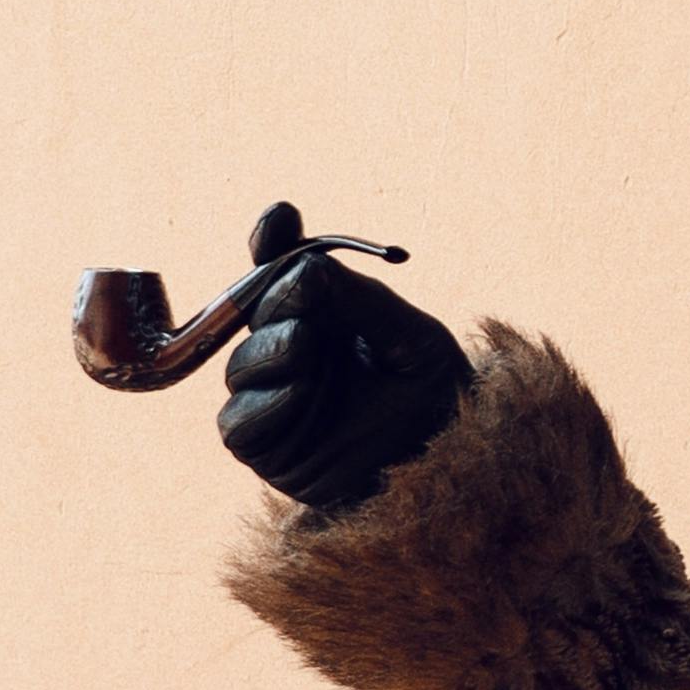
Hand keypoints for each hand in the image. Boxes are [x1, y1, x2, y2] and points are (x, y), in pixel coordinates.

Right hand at [216, 247, 470, 510]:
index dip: (272, 243)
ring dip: (272, 349)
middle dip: (275, 298)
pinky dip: (265, 402)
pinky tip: (298, 387)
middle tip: (304, 288)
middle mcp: (292, 351)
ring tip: (307, 345)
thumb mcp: (413, 340)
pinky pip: (240, 422)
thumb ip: (362, 302)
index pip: (282, 272)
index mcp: (324, 316)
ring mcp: (272, 398)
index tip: (279, 219)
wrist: (450, 470)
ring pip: (242, 366)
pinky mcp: (265, 446)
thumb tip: (308, 265)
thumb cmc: (434, 401)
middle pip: (255, 313)